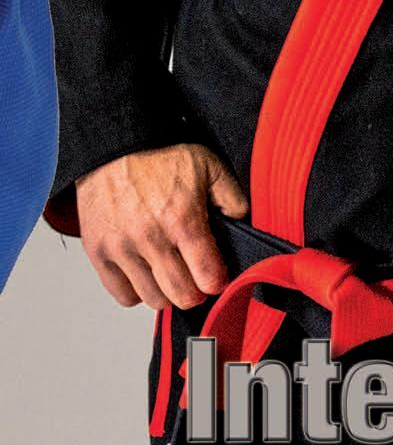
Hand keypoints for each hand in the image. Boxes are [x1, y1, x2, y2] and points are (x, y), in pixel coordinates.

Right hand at [75, 143, 247, 311]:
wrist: (115, 145)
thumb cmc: (160, 155)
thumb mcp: (210, 166)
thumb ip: (232, 199)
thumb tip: (241, 225)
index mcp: (182, 219)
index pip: (208, 278)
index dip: (218, 281)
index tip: (217, 275)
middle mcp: (151, 238)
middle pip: (182, 296)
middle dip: (195, 292)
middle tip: (195, 278)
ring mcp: (122, 248)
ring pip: (153, 299)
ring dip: (166, 291)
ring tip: (170, 272)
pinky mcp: (99, 253)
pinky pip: (122, 294)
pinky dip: (136, 290)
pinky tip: (146, 272)